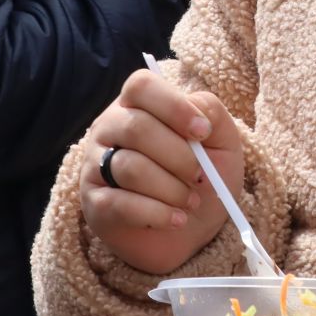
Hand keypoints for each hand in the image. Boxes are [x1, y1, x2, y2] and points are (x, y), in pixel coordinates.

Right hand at [79, 67, 245, 275]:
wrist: (192, 229)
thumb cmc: (203, 176)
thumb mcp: (221, 141)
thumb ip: (212, 113)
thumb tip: (195, 110)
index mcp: (138, 104)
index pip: (142, 86)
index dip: (174, 106)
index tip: (203, 132)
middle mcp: (109, 128)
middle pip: (136, 128)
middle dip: (179, 156)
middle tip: (201, 176)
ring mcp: (95, 165)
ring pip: (129, 168)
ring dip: (171, 189)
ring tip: (190, 202)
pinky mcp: (94, 203)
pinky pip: (120, 204)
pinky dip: (157, 214)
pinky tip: (176, 219)